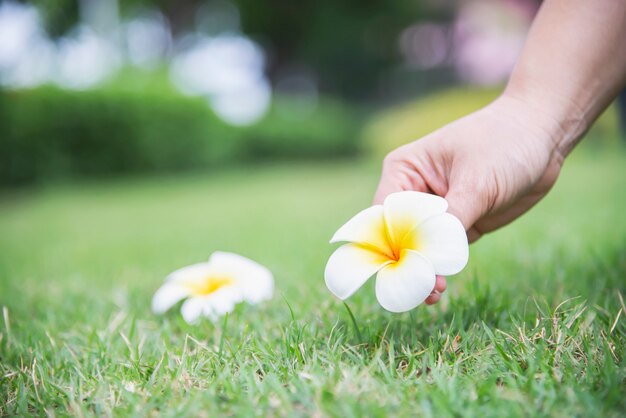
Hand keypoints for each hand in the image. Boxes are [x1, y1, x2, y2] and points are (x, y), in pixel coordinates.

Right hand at [373, 95, 565, 303]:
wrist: (544, 137)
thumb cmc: (505, 143)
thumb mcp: (476, 182)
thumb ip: (452, 220)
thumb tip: (430, 257)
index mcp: (404, 170)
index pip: (386, 214)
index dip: (391, 243)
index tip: (405, 269)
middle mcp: (414, 190)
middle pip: (399, 234)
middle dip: (409, 261)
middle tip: (422, 288)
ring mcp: (436, 208)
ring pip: (421, 246)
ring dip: (425, 269)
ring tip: (433, 294)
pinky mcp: (458, 222)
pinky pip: (443, 249)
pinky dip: (442, 267)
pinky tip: (441, 286)